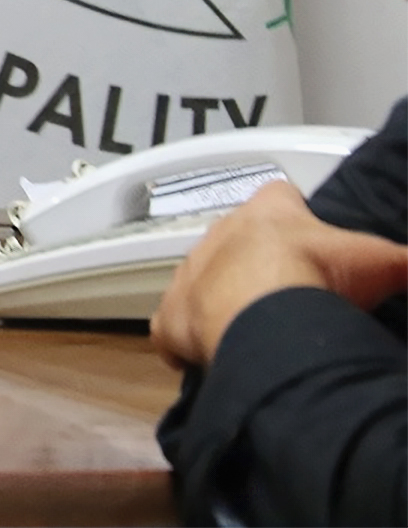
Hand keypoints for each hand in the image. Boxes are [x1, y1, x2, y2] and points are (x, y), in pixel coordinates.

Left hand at [150, 179, 407, 368]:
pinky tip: (207, 355)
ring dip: (222, 300)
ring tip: (254, 327)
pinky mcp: (169, 316)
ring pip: (202, 280)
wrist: (267, 316)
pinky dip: (185, 340)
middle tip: (289, 295)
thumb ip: (407, 262)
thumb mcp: (383, 262)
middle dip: (259, 264)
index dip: (296, 216)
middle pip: (236, 240)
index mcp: (268, 210)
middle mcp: (220, 233)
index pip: (280, 197)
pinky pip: (171, 326)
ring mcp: (190, 274)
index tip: (313, 241)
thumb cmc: (318, 277)